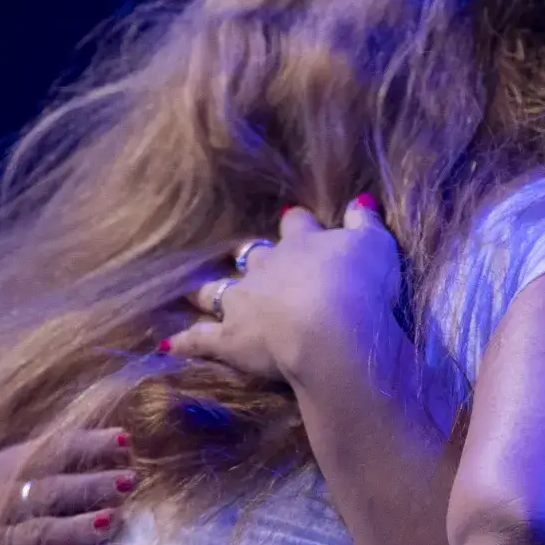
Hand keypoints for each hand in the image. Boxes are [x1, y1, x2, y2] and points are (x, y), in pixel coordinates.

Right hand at [0, 428, 134, 544]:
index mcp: (10, 468)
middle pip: (48, 491)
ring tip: (111, 521)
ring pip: (37, 533)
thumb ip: (75, 460)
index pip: (53, 451)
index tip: (126, 443)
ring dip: (75, 527)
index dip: (91, 445)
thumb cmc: (28, 516)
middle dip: (91, 486)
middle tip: (129, 482)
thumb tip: (126, 441)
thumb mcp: (40, 480)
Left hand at [167, 196, 403, 394]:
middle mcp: (265, 268)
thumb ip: (363, 222)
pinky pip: (201, 339)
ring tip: (192, 291)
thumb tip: (360, 200)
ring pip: (216, 291)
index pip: (295, 226)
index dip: (296, 224)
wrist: (333, 329)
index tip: (294, 221)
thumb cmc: (360, 284)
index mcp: (301, 244)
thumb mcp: (375, 245)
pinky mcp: (229, 339)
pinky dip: (186, 341)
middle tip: (243, 258)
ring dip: (206, 291)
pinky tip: (170, 343)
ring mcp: (243, 303)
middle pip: (250, 257)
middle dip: (247, 257)